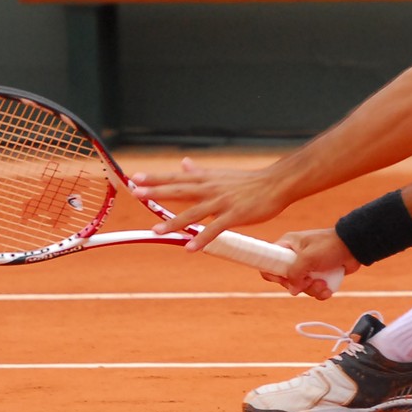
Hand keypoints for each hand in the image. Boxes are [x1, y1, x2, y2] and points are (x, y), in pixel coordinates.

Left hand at [130, 156, 288, 250]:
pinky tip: (190, 247)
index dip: (156, 179)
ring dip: (174, 222)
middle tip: (137, 193)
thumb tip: (183, 163)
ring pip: (194, 212)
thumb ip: (199, 172)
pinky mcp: (235, 215)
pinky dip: (202, 238)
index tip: (135, 179)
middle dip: (158, 192)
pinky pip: (215, 229)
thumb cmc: (249, 181)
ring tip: (156, 231)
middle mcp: (211, 189)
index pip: (176, 177)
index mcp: (206, 179)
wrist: (277, 184)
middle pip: (180, 190)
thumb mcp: (220, 174)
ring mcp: (222, 202)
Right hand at [259, 228, 360, 299]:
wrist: (355, 247)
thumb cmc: (330, 246)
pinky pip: (313, 289)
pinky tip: (328, 288)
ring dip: (312, 290)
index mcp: (288, 245)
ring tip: (323, 284)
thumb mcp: (308, 258)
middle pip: (286, 280)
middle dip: (300, 285)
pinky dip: (320, 292)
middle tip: (310, 281)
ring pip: (301, 287)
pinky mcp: (318, 274)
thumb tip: (292, 290)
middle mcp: (295, 256)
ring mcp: (307, 266)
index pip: (269, 262)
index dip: (273, 274)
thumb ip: (295, 273)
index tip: (284, 281)